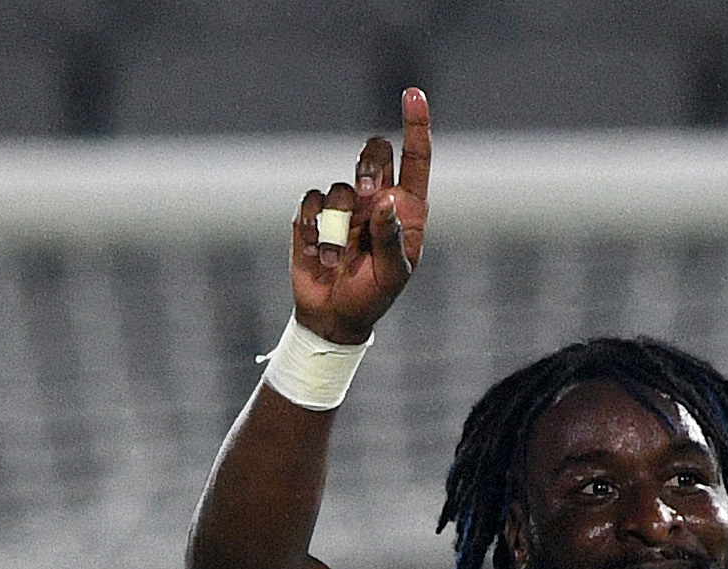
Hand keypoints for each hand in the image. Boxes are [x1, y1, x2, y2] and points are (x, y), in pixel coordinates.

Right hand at [290, 89, 429, 346]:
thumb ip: (391, 237)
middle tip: (368, 197)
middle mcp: (377, 199)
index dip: (415, 125)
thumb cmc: (372, 296)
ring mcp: (346, 205)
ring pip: (341, 185)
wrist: (332, 316)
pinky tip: (318, 253)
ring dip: (339, 226)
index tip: (412, 93)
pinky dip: (314, 227)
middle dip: (370, 169)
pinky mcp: (315, 213)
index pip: (415, 158)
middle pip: (374, 154)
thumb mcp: (392, 274)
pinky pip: (313, 201)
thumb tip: (386, 201)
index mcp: (406, 208)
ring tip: (339, 259)